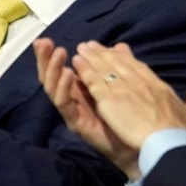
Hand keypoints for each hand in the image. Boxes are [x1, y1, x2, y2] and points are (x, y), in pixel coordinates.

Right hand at [34, 38, 139, 176]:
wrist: (143, 147)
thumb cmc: (134, 119)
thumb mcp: (125, 86)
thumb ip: (118, 67)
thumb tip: (118, 46)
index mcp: (82, 90)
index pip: (61, 68)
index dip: (53, 55)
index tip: (45, 38)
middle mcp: (73, 100)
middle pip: (51, 77)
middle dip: (45, 59)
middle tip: (42, 43)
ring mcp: (73, 111)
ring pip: (53, 88)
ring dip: (54, 69)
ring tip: (59, 52)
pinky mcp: (76, 123)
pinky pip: (64, 104)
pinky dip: (64, 88)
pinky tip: (69, 73)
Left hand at [71, 41, 185, 146]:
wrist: (167, 143)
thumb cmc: (180, 132)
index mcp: (157, 86)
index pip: (137, 67)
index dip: (124, 58)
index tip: (115, 50)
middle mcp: (139, 83)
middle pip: (117, 64)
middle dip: (103, 53)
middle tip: (90, 45)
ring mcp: (123, 90)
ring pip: (103, 69)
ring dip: (90, 58)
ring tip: (80, 50)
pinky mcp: (109, 100)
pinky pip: (93, 82)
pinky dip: (84, 72)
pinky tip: (75, 65)